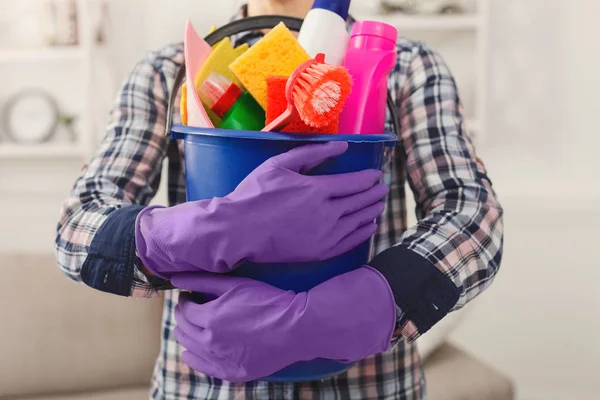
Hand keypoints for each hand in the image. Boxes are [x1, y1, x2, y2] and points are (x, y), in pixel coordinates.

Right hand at [135, 142, 387, 278]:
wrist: (238, 230)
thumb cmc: (254, 194)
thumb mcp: (279, 164)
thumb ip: (313, 153)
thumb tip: (343, 146)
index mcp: (317, 189)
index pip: (354, 183)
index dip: (368, 179)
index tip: (375, 175)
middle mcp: (326, 213)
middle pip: (360, 202)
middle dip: (374, 194)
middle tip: (382, 189)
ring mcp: (324, 235)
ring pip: (358, 222)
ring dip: (372, 211)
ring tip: (379, 205)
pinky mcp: (319, 253)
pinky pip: (350, 242)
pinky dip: (363, 233)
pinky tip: (369, 226)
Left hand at [171, 268, 395, 381]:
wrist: (295, 326)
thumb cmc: (267, 300)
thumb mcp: (234, 285)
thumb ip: (201, 281)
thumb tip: (174, 278)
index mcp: (208, 318)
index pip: (184, 310)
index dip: (186, 301)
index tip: (191, 297)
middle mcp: (210, 342)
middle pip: (183, 330)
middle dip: (185, 317)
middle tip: (193, 309)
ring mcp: (221, 360)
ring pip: (190, 348)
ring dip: (188, 335)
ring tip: (197, 326)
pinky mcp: (233, 373)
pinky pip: (204, 368)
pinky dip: (195, 358)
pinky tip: (195, 352)